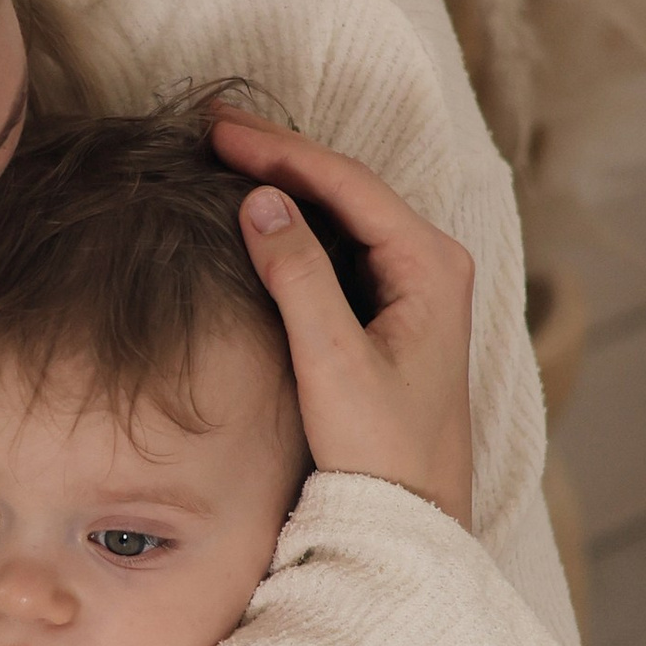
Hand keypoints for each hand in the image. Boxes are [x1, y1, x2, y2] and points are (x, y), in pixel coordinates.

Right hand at [211, 111, 475, 528]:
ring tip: (229, 154)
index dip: (281, 150)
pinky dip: (298, 220)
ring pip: (345, 212)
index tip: (218, 131)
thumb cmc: (382, 449)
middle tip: (214, 128)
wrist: (410, 517)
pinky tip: (261, 210)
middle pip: (348, 187)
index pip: (348, 183)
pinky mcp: (394, 310)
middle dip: (282, 154)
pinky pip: (344, 244)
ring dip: (288, 181)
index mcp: (431, 265)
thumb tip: (260, 200)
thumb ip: (299, 276)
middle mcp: (431, 264)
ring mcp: (415, 286)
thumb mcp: (333, 361)